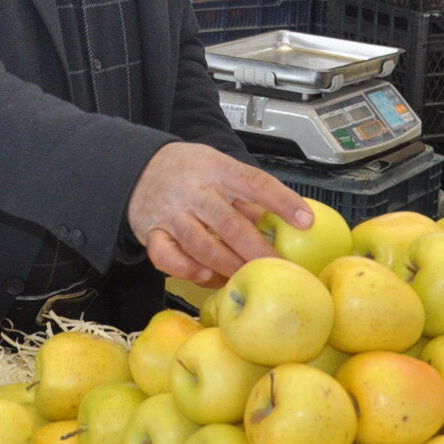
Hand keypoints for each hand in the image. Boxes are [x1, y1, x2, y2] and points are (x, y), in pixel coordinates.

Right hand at [126, 142, 314, 288]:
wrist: (138, 167)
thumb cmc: (190, 172)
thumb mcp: (219, 168)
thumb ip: (246, 195)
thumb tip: (281, 223)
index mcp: (218, 170)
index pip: (254, 183)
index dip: (281, 202)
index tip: (306, 221)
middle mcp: (195, 191)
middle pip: (230, 224)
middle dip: (258, 250)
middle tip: (280, 269)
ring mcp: (171, 212)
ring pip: (201, 244)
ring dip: (227, 264)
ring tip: (248, 276)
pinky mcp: (151, 232)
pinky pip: (165, 256)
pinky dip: (185, 268)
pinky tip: (203, 275)